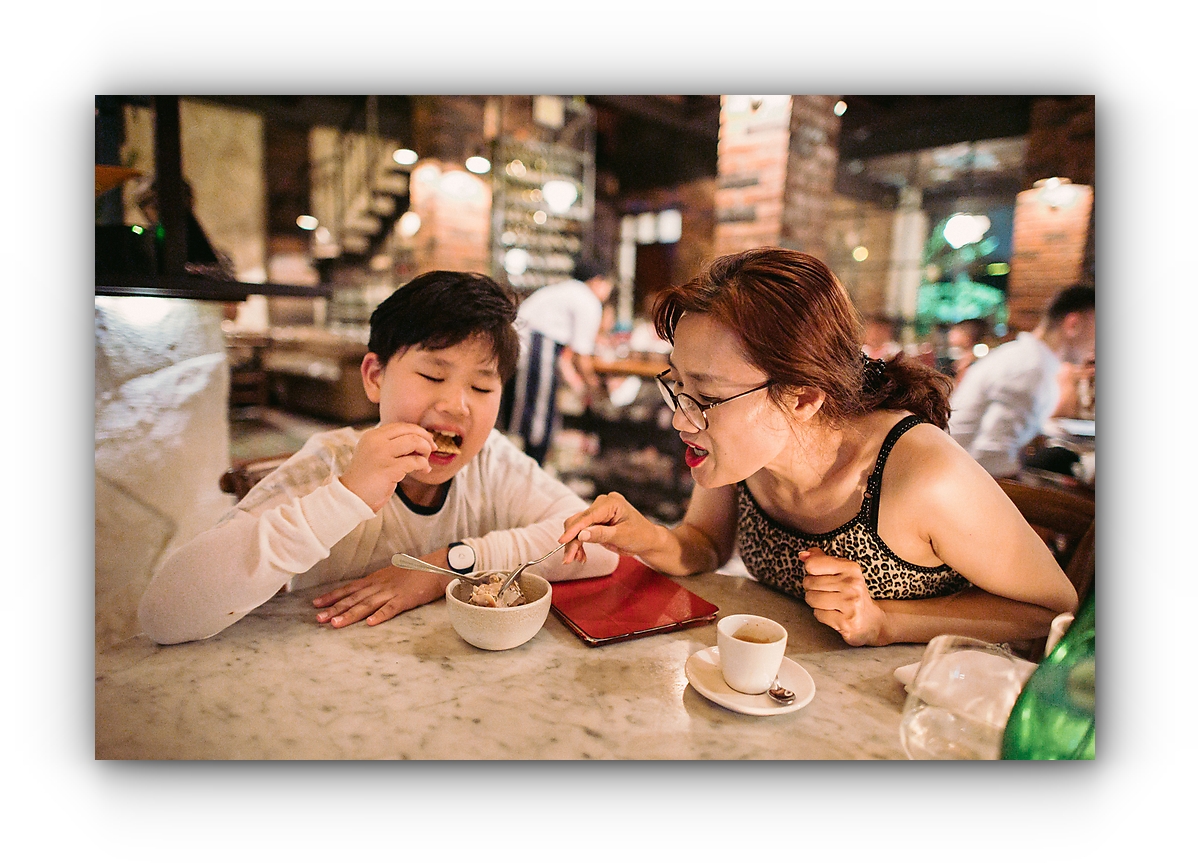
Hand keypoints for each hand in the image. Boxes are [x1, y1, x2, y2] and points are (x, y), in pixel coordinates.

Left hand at [312, 564, 448, 627]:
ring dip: (350, 615)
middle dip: (335, 609)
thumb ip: (376, 584)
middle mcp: (379, 585)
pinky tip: (370, 624)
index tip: (316, 604)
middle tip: (318, 619)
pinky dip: (380, 616)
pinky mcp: (405, 599)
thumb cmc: (414, 572)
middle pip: (354, 598)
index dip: (332, 596)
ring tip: (335, 624)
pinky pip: (391, 609)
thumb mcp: (390, 575)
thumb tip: (363, 591)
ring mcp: (391, 592)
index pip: (349, 589)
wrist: (435, 567)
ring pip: (367, 605)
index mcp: (375, 580)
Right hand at [339, 423, 434, 510]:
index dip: (418, 431)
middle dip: (426, 438)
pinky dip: (423, 464)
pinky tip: (424, 470)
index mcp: (372, 436)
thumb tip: (418, 440)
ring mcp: (382, 454)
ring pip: (414, 442)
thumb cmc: (366, 478)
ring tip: (425, 461)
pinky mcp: (389, 469)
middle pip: (410, 431)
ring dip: (425, 450)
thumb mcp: (374, 453)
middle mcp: (376, 441)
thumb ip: (390, 445)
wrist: (352, 497)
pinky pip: (415, 461)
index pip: (401, 426)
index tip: (427, 440)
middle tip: (432, 448)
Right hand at [559, 492, 655, 563]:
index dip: (574, 529)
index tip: (562, 541)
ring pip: (576, 527)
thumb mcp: (622, 536)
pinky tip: (581, 555)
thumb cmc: (640, 536)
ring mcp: (598, 513)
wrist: (647, 541)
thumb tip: (581, 534)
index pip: (587, 516)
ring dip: (574, 544)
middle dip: (572, 540)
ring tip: (575, 559)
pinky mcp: (595, 522)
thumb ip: (601, 534)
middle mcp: (602, 504)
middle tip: (568, 559)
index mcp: (611, 503)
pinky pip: (581, 531)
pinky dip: (579, 544)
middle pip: (578, 521)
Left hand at [799, 547, 887, 645]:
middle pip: (809, 582)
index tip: (821, 576)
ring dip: (815, 602)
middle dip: (812, 588)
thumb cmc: (851, 593)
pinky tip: (834, 613)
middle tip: (827, 592)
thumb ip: (821, 560)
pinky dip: (822, 615)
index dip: (811, 571)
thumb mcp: (841, 571)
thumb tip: (802, 555)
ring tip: (830, 603)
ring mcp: (851, 603)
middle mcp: (852, 584)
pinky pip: (818, 614)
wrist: (871, 620)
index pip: (812, 564)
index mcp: (851, 568)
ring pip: (811, 598)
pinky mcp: (846, 621)